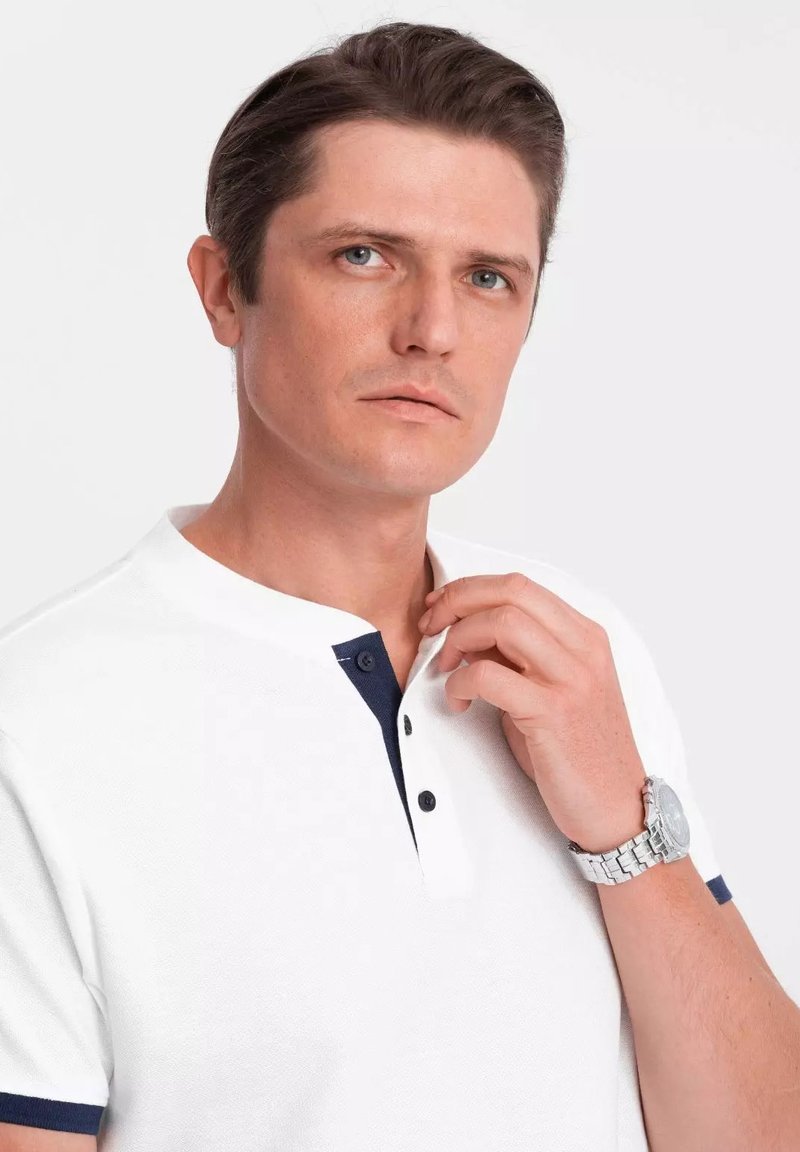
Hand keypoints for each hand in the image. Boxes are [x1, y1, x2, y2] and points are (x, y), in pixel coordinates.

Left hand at [418, 572, 646, 851]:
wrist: (617, 809)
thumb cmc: (578, 752)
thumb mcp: (552, 689)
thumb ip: (517, 655)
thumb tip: (467, 630)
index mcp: (585, 636)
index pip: (519, 586)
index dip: (469, 590)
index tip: (440, 610)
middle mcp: (583, 648)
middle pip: (509, 591)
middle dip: (457, 602)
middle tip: (431, 630)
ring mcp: (571, 678)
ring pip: (502, 622)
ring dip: (459, 638)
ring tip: (447, 668)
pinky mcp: (554, 712)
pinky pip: (489, 675)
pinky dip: (460, 682)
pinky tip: (458, 703)